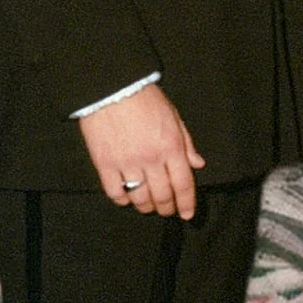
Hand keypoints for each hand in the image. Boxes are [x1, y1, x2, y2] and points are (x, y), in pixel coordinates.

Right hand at [79, 84, 204, 218]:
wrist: (113, 87)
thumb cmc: (146, 99)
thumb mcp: (174, 117)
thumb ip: (186, 143)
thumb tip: (197, 164)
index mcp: (171, 146)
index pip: (184, 184)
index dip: (187, 203)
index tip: (187, 214)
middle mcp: (151, 158)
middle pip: (162, 195)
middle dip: (167, 208)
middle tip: (167, 210)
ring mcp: (127, 163)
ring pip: (140, 198)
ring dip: (146, 207)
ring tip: (149, 207)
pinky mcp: (104, 164)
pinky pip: (115, 192)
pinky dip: (123, 200)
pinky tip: (127, 198)